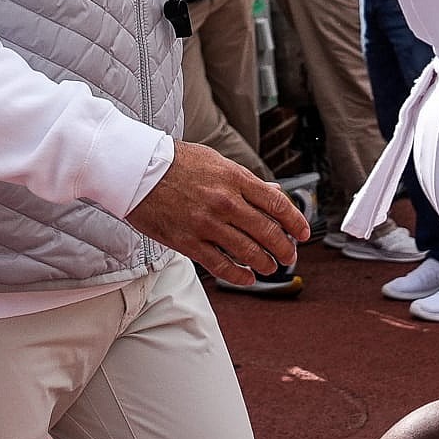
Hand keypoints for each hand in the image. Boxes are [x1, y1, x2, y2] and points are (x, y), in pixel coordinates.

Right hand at [126, 142, 305, 285]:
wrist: (136, 169)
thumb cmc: (174, 162)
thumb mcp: (216, 161)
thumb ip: (245, 180)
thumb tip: (273, 191)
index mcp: (235, 178)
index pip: (277, 204)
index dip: (296, 222)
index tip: (303, 233)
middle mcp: (225, 202)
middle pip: (269, 232)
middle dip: (285, 248)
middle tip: (289, 255)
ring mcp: (207, 224)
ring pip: (249, 252)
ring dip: (266, 263)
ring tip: (270, 267)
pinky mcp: (188, 241)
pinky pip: (221, 265)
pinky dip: (239, 275)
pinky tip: (247, 277)